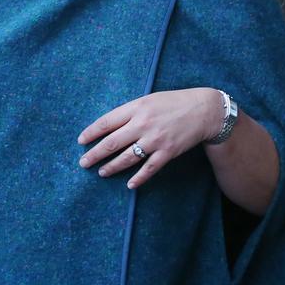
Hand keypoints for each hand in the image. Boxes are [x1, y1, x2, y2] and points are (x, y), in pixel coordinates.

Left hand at [78, 87, 220, 188]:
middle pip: (112, 142)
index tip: (81, 141)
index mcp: (136, 108)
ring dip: (112, 167)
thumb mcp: (148, 100)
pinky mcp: (168, 152)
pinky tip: (129, 184)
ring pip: (127, 158)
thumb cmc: (173, 103)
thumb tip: (109, 126)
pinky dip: (138, 178)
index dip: (91, 133)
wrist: (204, 110)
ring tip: (101, 172)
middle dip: (95, 154)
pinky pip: (149, 168)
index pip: (106, 122)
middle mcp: (143, 124)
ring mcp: (155, 140)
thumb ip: (129, 112)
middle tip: (83, 162)